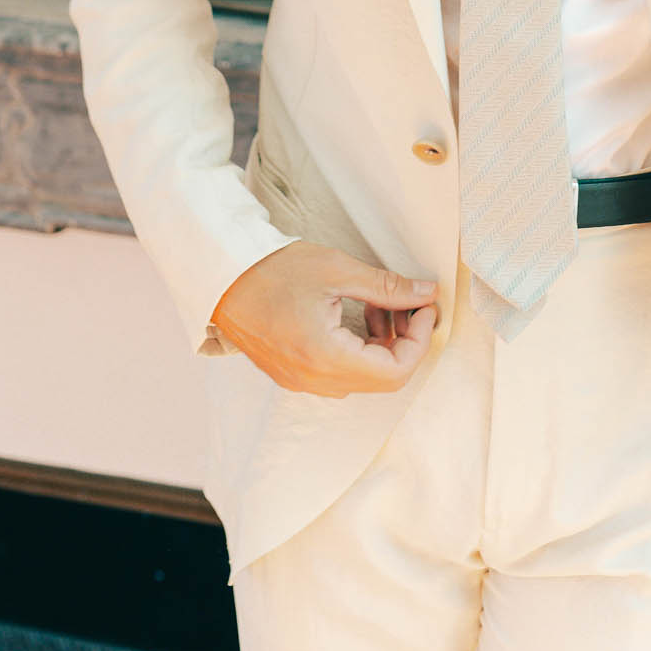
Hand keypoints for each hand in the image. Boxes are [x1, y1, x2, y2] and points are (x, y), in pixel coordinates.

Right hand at [210, 243, 439, 396]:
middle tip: (408, 304)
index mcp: (325, 357)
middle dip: (404, 342)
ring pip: (362, 378)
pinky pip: (341, 374)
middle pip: (382, 379)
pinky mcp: (293, 374)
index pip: (395, 371)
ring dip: (382, 345)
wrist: (222, 278)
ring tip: (380, 303)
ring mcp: (302, 382)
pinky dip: (359, 349)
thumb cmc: (275, 269)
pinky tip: (357, 314)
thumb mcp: (338, 270)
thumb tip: (427, 293)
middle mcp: (314, 380)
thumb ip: (387, 287)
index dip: (419, 340)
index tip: (426, 307)